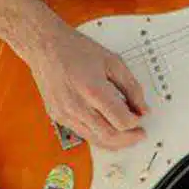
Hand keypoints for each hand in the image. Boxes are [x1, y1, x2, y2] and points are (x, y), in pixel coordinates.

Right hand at [22, 17, 149, 150]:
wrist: (46, 46)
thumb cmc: (76, 49)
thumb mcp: (112, 61)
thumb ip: (131, 86)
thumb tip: (142, 107)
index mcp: (93, 90)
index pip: (121, 121)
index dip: (135, 122)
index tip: (141, 116)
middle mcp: (77, 107)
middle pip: (109, 136)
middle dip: (128, 139)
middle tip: (139, 134)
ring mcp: (65, 115)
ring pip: (95, 140)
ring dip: (113, 142)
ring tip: (126, 134)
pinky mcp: (58, 117)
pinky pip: (82, 134)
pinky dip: (98, 135)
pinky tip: (106, 128)